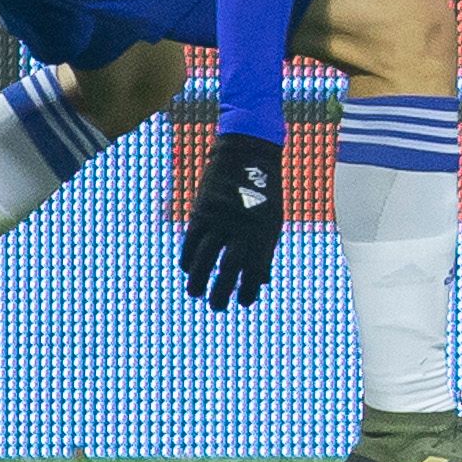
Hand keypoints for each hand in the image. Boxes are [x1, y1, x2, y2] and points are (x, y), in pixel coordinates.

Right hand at [180, 131, 284, 309]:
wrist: (248, 153)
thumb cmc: (264, 190)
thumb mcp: (273, 218)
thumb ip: (267, 249)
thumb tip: (263, 281)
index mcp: (265, 231)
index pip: (256, 271)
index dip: (249, 291)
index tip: (244, 303)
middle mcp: (243, 228)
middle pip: (228, 269)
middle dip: (221, 293)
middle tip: (217, 307)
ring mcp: (221, 219)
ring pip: (204, 259)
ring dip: (198, 281)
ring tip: (196, 294)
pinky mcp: (202, 210)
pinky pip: (190, 241)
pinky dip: (188, 259)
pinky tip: (188, 269)